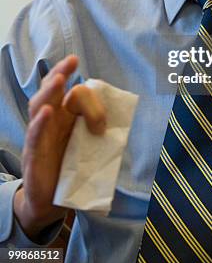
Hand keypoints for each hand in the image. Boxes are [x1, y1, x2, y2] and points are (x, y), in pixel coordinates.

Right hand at [14, 55, 105, 238]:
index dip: (87, 97)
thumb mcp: (91, 146)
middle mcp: (50, 121)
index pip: (71, 93)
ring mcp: (39, 136)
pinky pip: (34, 136)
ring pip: (39, 106)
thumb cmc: (73, 169)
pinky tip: (46, 112)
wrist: (53, 202)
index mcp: (65, 116)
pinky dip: (40, 123)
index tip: (92, 94)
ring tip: (58, 79)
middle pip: (51, 90)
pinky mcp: (33, 155)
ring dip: (48, 91)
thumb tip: (127, 120)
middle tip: (72, 60)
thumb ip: (103, 131)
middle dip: (60, 72)